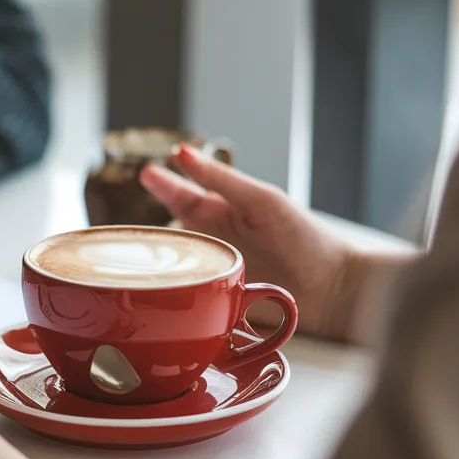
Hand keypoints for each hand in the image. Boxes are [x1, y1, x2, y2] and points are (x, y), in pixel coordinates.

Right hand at [141, 144, 358, 339]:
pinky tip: (153, 294)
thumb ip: (219, 180)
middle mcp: (214, 242)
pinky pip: (184, 300)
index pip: (181, 196)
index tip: (145, 174)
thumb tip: (181, 153)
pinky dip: (168, 296)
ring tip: (132, 259)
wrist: (336, 291)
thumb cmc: (306, 240)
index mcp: (224, 212)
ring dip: (155, 264)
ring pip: (171, 267)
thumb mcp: (260, 201)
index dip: (161, 185)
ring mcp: (214, 275)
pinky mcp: (216, 305)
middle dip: (145, 232)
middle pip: (169, 234)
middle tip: (122, 228)